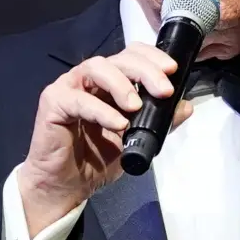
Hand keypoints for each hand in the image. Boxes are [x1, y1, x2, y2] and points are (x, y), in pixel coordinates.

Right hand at [18, 43, 193, 236]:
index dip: (152, 57)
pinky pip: (78, 99)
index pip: (132, 55)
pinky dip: (101, 110)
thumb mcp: (137, 140)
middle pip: (118, 58)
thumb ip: (160, 122)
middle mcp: (90, 78)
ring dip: (121, 84)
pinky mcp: (53, 102)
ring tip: (137, 106)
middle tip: (163, 90)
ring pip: (96, 67)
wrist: (67, 185)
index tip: (172, 70)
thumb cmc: (97, 158)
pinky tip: (118, 123)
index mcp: (111, 82)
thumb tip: (185, 106)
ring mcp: (70, 87)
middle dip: (145, 71)